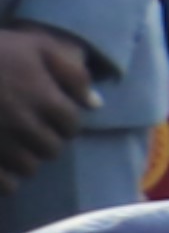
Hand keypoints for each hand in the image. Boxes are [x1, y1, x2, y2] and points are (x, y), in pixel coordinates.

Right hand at [0, 21, 94, 179]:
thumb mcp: (35, 47)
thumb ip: (71, 72)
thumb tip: (95, 103)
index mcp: (41, 97)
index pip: (72, 125)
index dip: (64, 122)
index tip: (52, 117)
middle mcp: (22, 123)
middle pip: (52, 150)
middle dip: (45, 141)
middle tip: (30, 131)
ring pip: (28, 168)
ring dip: (25, 160)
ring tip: (12, 146)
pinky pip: (5, 186)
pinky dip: (6, 180)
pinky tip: (1, 166)